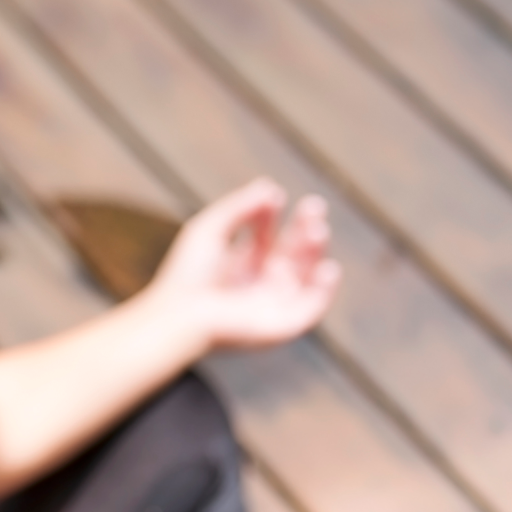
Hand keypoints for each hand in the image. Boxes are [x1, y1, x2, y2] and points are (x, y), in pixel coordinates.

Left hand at [142, 179, 340, 349]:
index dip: (270, 214)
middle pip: (291, 253)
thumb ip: (239, 207)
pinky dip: (326, 290)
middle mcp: (257, 286)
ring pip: (306, 275)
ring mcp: (271, 305)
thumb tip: (269, 186)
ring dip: (316, 251)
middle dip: (304, 228)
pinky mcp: (282, 326)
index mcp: (237, 267)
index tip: (276, 196)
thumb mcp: (210, 230)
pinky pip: (313, 308)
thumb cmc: (187, 276)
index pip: (264, 236)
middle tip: (315, 205)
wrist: (183, 316)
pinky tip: (329, 268)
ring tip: (318, 229)